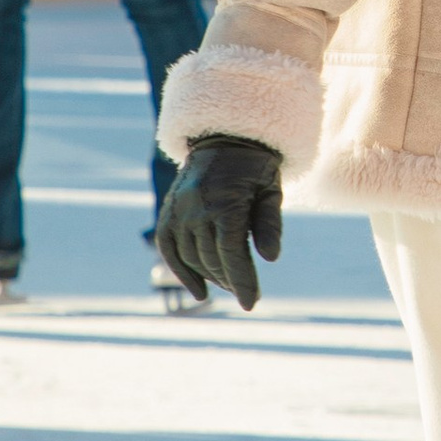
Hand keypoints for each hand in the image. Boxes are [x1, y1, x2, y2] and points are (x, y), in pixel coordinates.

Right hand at [155, 137, 283, 310]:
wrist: (224, 137)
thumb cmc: (255, 167)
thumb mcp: (271, 191)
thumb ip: (270, 224)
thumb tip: (270, 259)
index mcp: (226, 203)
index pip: (232, 254)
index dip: (242, 281)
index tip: (251, 303)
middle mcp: (197, 208)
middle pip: (212, 259)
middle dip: (231, 281)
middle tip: (246, 291)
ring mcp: (179, 209)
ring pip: (190, 257)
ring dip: (210, 277)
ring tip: (229, 284)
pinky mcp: (169, 210)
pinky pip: (168, 247)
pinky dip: (180, 271)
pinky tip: (198, 290)